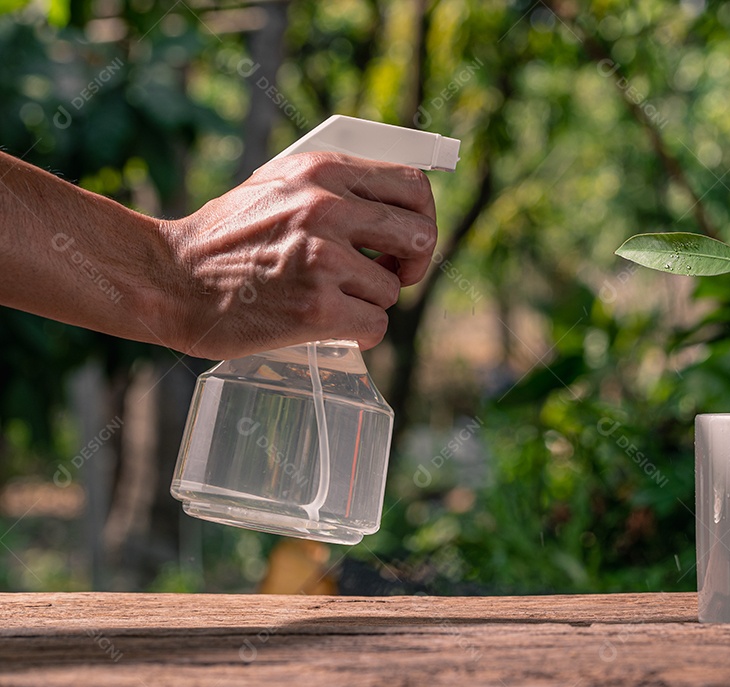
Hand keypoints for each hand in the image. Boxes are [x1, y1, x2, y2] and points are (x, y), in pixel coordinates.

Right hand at [158, 152, 436, 358]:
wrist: (170, 279)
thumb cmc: (224, 239)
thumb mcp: (276, 186)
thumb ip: (331, 188)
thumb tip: (392, 204)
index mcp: (321, 171)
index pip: (412, 185)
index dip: (421, 217)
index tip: (407, 239)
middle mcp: (327, 208)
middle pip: (419, 234)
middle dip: (413, 263)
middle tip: (392, 276)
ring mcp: (323, 259)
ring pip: (391, 288)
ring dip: (370, 302)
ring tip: (332, 300)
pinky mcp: (317, 308)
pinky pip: (374, 325)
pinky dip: (360, 334)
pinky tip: (332, 328)